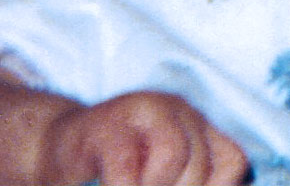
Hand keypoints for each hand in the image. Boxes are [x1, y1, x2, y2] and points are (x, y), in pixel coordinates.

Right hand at [36, 91, 248, 185]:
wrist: (57, 147)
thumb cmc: (117, 171)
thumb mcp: (157, 178)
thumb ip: (185, 182)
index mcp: (197, 127)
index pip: (232, 162)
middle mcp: (178, 112)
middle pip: (199, 165)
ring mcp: (143, 111)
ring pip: (172, 155)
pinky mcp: (105, 126)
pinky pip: (125, 169)